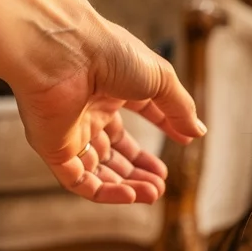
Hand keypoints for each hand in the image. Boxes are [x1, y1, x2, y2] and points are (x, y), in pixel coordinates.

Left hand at [11, 20, 205, 204]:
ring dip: (127, 185)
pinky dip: (104, 192)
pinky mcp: (53, 149)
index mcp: (114, 86)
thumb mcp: (160, 80)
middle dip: (140, 169)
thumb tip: (198, 131)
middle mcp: (90, 109)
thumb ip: (179, 109)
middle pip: (116, 149)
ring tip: (153, 194)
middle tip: (162, 184)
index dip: (164, 127)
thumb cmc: (110, 54)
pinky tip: (130, 196)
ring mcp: (70, 130)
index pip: (141, 111)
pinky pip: (78, 180)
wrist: (64, 53)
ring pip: (99, 169)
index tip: (185, 141)